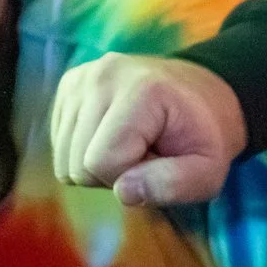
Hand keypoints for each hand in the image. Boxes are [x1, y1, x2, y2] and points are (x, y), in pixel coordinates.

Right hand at [49, 53, 245, 207]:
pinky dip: (83, 150)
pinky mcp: (69, 85)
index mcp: (141, 91)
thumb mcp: (207, 171)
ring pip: (63, 159)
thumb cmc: (204, 137)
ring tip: (130, 144)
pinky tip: (113, 135)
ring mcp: (81, 77)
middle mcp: (102, 75)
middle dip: (111, 173)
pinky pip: (58, 144)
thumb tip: (122, 191)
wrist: (200, 94)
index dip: (130, 177)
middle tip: (145, 153)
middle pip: (76, 164)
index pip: (102, 162)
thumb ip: (172, 186)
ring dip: (96, 165)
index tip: (158, 160)